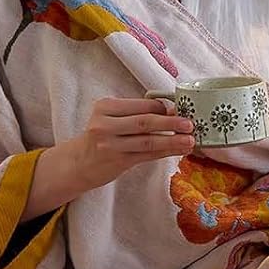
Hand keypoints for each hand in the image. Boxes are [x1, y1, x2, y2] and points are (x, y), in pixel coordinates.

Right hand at [25, 99, 193, 218]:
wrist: (77, 163)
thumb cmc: (100, 138)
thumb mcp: (111, 120)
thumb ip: (136, 114)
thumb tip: (172, 110)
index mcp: (105, 107)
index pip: (141, 105)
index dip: (163, 108)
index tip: (182, 110)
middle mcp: (105, 124)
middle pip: (144, 122)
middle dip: (171, 122)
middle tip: (190, 124)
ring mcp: (111, 144)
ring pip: (148, 141)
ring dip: (172, 140)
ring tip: (190, 140)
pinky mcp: (118, 161)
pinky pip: (147, 155)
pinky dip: (165, 152)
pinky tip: (179, 150)